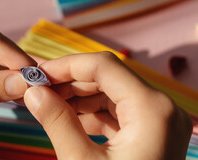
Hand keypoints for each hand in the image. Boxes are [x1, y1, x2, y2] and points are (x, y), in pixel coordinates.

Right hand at [24, 52, 191, 159]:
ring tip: (51, 105)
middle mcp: (164, 108)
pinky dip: (97, 113)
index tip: (37, 74)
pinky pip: (123, 112)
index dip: (67, 65)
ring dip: (83, 97)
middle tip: (40, 91)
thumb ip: (57, 121)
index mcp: (153, 109)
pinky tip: (72, 118)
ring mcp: (164, 120)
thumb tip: (33, 92)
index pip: (104, 66)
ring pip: (116, 93)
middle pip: (111, 78)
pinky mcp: (157, 132)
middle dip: (72, 82)